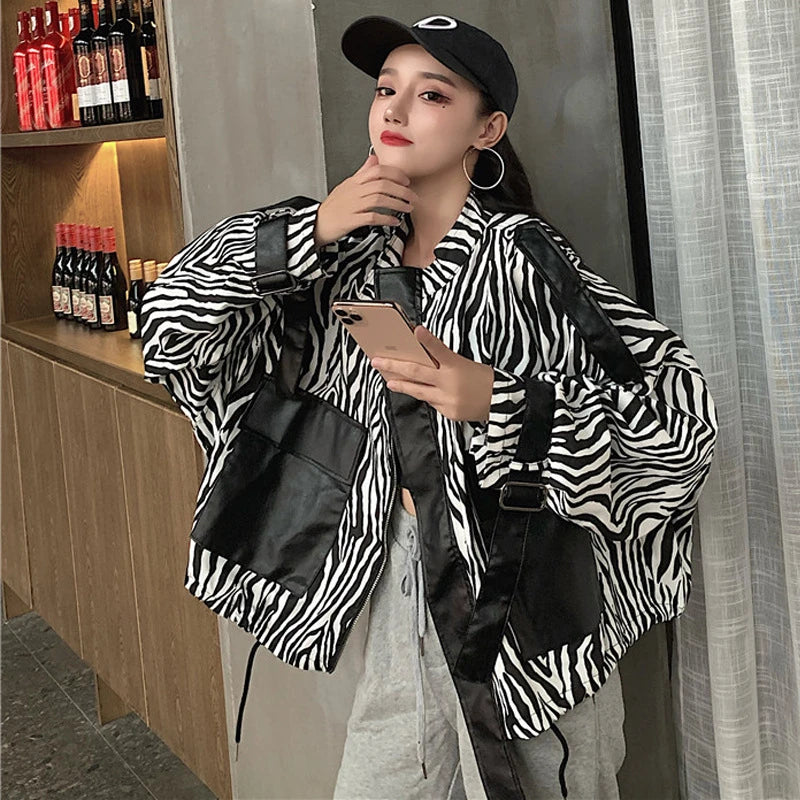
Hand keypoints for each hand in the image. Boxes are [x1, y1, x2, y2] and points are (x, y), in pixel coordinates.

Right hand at [314, 153, 419, 247]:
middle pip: (382, 184)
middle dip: (401, 190)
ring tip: (407, 208)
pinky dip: (386, 218)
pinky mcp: (351, 220)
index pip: (377, 170)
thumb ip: (362, 172)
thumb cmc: (333, 207)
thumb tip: (374, 159)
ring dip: (397, 203)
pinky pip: (372, 217)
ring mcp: (352, 205)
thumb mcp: (347, 185)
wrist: (317, 224)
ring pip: (379, 199)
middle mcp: (354, 191)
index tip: (406, 180)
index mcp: (354, 182)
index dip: (395, 174)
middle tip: (412, 196)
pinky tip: (394, 221)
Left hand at [371, 326, 493, 422]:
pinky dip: (426, 396)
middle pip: (417, 372)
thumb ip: (443, 362)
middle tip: (377, 361)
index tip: (417, 329)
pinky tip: (422, 393)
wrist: (501, 402)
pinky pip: (431, 403)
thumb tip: (421, 357)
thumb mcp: (465, 364)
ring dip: (401, 384)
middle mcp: (450, 383)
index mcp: (457, 366)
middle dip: (394, 366)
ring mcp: (448, 400)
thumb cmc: (483, 380)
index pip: (440, 349)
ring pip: (418, 391)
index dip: (428, 339)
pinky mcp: (449, 413)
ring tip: (389, 380)